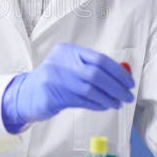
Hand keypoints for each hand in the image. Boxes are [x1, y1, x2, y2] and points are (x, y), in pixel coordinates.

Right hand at [1, 42, 134, 132]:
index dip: (118, 72)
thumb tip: (121, 75)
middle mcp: (61, 62)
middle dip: (117, 87)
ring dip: (109, 98)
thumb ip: (91, 67)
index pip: (99, 59)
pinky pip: (82, 101)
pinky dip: (97, 104)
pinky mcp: (52, 96)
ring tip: (119, 103)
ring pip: (90, 89)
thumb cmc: (54, 79)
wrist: (26, 93)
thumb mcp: (69, 66)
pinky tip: (104, 106)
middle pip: (97, 74)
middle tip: (128, 96)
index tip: (129, 82)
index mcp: (67, 50)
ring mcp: (55, 79)